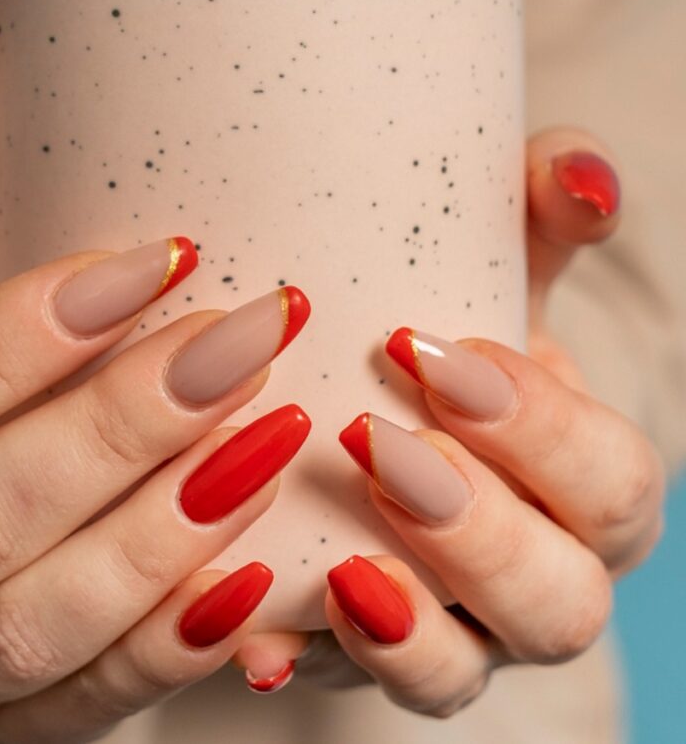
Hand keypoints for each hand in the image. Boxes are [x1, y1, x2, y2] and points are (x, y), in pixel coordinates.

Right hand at [0, 0, 313, 741]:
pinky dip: (180, 639)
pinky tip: (260, 568)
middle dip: (119, 425)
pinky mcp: (10, 719)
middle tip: (246, 336)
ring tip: (273, 430)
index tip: (151, 263)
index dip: (6, 342)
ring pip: (39, 621)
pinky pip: (94, 700)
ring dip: (166, 526)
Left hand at [236, 131, 666, 712]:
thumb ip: (534, 217)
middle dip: (479, 528)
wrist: (338, 403)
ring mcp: (443, 630)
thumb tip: (581, 178)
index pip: (614, 485)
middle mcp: (529, 573)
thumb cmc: (422, 337)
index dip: (544, 430)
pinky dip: (299, 662)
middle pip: (561, 600)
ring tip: (341, 559)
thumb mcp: (481, 267)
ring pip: (461, 673)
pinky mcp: (352, 654)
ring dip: (408, 621)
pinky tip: (249, 637)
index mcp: (579, 486)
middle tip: (379, 444)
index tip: (429, 351)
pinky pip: (338, 687)